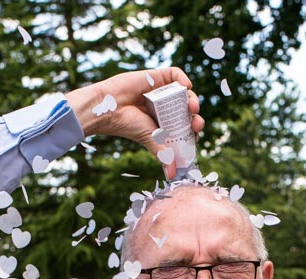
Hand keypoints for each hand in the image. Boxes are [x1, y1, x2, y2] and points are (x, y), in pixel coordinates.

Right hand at [65, 67, 203, 179]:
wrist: (109, 109)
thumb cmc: (127, 125)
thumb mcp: (150, 141)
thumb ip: (164, 156)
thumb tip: (172, 176)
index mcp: (164, 122)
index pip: (185, 125)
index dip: (193, 129)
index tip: (196, 134)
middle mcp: (164, 107)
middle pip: (187, 110)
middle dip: (196, 117)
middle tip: (196, 123)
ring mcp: (161, 91)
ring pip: (184, 93)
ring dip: (193, 99)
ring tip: (192, 106)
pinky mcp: (156, 77)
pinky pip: (175, 74)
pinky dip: (183, 78)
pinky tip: (186, 86)